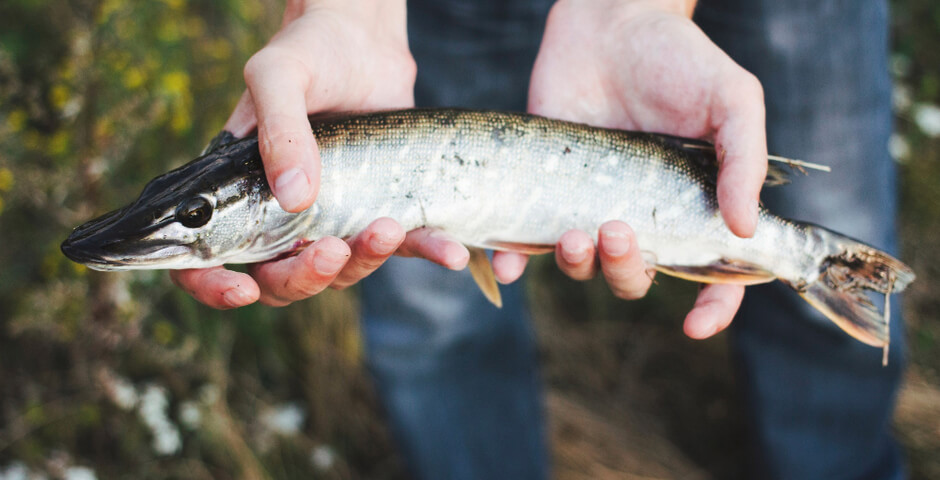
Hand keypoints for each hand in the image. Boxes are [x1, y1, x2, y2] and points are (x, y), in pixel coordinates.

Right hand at [171, 0, 468, 307]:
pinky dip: (427, 252)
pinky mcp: (381, 208)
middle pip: (280, 279)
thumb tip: (296, 199)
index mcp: (236, 192)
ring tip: (387, 227)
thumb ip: (278, 131)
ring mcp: (333, 218)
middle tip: (332, 249)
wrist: (365, 39)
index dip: (215, 286)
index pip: (207, 259)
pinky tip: (451, 252)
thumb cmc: (308, 50)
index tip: (242, 289)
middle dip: (303, 277)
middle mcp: (281, 215)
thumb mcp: (279, 76)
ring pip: (340, 272)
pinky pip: (402, 245)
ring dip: (364, 262)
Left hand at [502, 0, 765, 337]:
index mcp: (691, 205)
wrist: (610, 20)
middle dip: (627, 269)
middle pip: (636, 276)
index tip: (697, 323)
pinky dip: (515, 259)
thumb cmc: (679, 57)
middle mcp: (641, 214)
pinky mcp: (545, 188)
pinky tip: (508, 262)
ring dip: (578, 265)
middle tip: (616, 229)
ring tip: (574, 232)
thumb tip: (744, 229)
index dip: (712, 305)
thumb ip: (743, 159)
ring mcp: (590, 204)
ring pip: (583, 266)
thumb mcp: (732, 99)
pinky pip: (528, 239)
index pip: (711, 272)